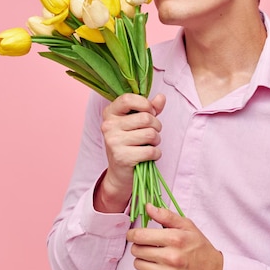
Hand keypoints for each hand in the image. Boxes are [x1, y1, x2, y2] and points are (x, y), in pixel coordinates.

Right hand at [94, 93, 165, 212]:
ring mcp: (114, 142)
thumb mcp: (138, 122)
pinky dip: (156, 154)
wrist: (120, 172)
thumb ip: (150, 108)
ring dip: (156, 140)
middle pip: (145, 118)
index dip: (145, 104)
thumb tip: (161, 97)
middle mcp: (108, 126)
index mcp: (110, 113)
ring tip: (150, 144)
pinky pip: (151, 151)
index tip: (149, 112)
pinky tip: (149, 156)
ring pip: (150, 134)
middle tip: (152, 133)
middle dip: (156, 126)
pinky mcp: (122, 157)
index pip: (128, 99)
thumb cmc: (131, 143)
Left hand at [127, 204, 223, 269]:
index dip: (132, 234)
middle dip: (139, 246)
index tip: (133, 234)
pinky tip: (156, 269)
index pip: (140, 236)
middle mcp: (171, 257)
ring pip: (137, 264)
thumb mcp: (188, 227)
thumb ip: (167, 216)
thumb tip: (148, 207)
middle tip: (149, 245)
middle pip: (136, 250)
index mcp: (175, 239)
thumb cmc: (200, 249)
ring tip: (155, 257)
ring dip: (143, 260)